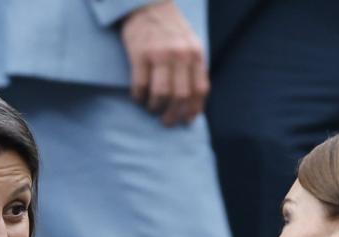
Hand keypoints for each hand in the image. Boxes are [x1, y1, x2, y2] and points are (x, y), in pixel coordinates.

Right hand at [121, 1, 209, 125]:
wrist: (148, 4)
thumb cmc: (169, 28)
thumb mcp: (190, 43)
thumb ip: (193, 66)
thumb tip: (193, 99)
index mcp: (195, 54)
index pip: (199, 90)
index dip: (193, 110)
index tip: (186, 121)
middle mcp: (180, 55)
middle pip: (180, 96)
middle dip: (173, 115)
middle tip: (166, 122)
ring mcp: (160, 55)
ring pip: (161, 94)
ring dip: (155, 107)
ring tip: (152, 109)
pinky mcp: (140, 55)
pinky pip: (140, 86)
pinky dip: (139, 97)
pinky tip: (139, 98)